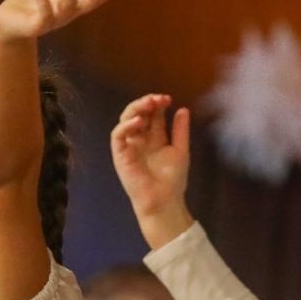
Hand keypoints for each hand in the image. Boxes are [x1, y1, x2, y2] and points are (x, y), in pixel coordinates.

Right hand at [111, 93, 189, 215]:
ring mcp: (129, 145)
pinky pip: (117, 135)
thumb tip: (183, 109)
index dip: (158, 104)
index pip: (152, 114)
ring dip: (135, 109)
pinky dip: (125, 126)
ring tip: (148, 104)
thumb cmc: (172, 179)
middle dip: (146, 103)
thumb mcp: (180, 150)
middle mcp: (140, 138)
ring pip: (125, 120)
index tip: (168, 99)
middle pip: (138, 113)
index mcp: (154, 137)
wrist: (164, 200)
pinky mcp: (120, 154)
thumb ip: (180, 130)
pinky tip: (138, 121)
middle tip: (158, 99)